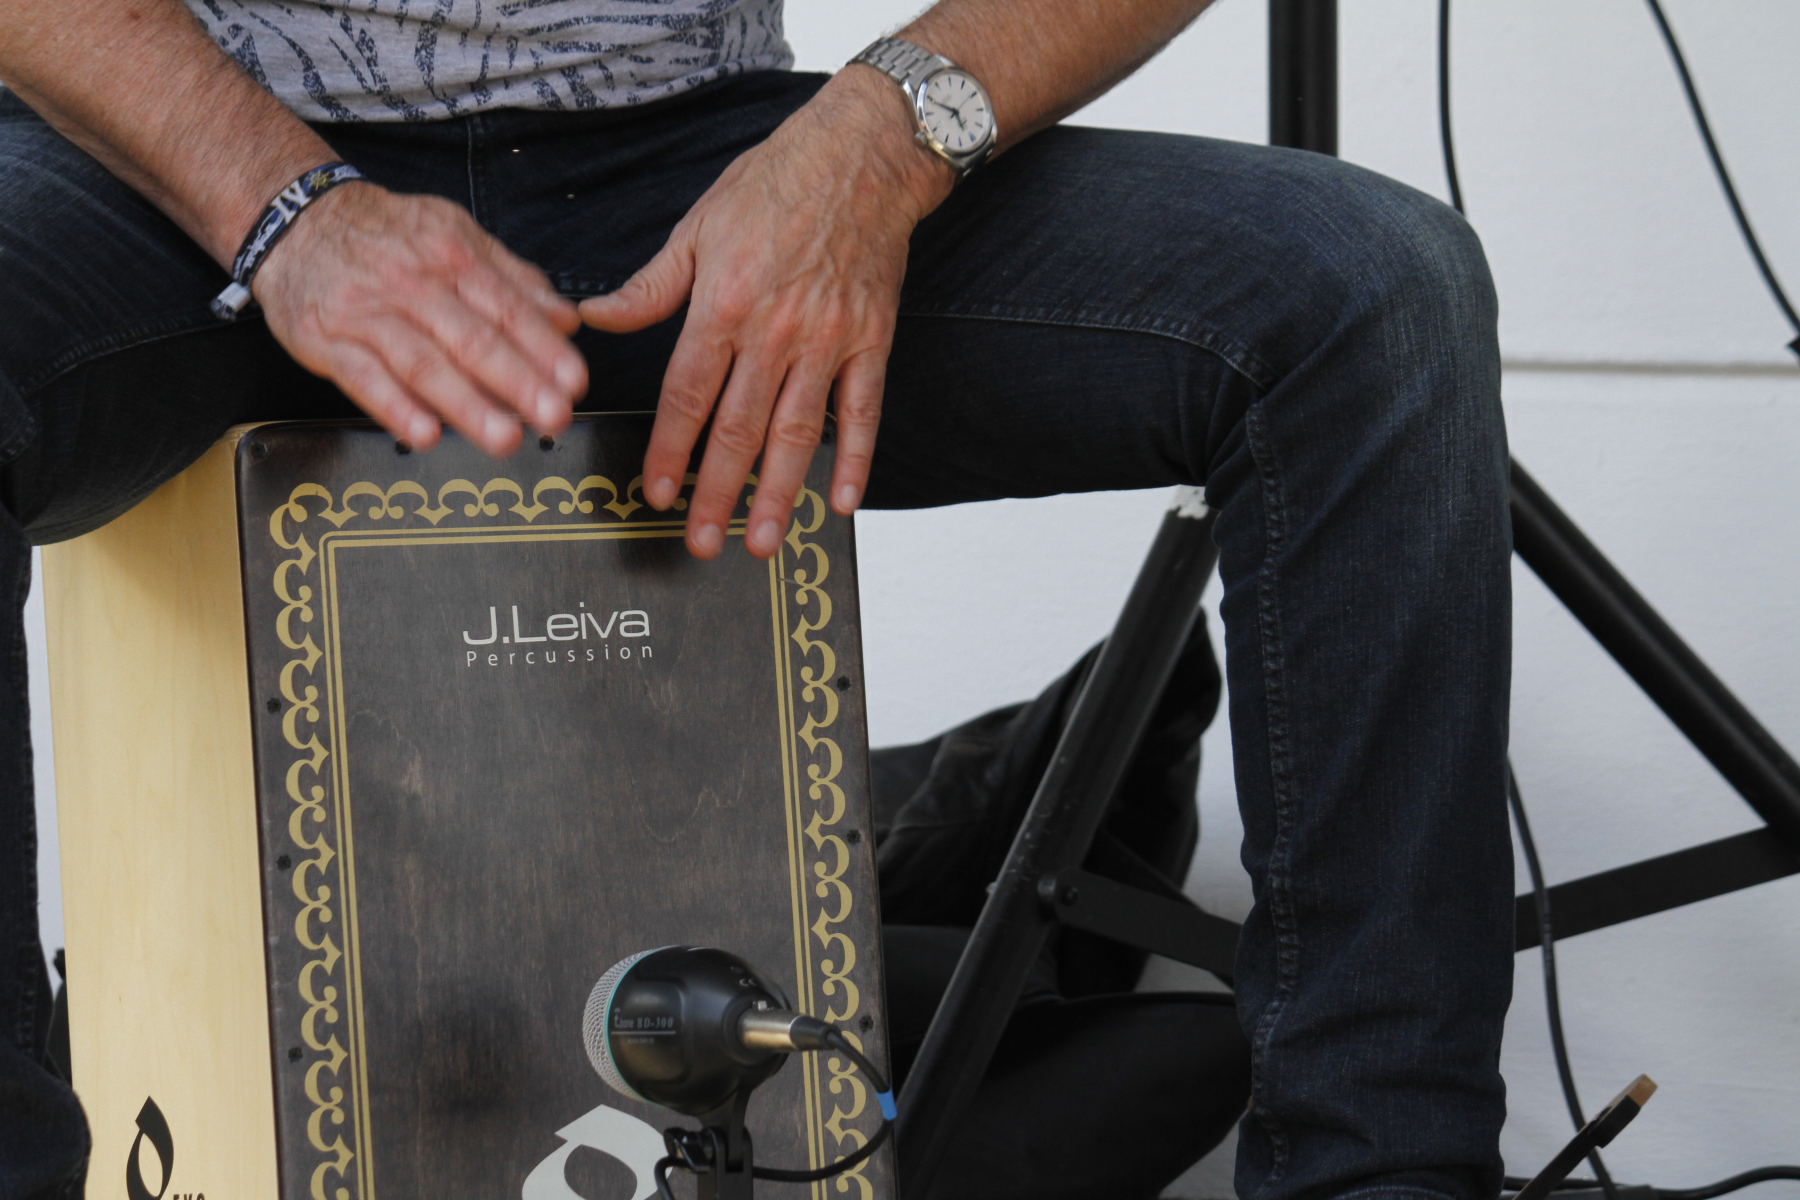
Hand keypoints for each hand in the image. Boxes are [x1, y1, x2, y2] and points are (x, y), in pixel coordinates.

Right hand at [254, 183, 587, 455]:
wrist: (295, 219)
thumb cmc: (387, 237)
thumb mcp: (456, 237)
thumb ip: (514, 281)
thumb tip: (566, 319)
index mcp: (452, 257)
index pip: (508, 308)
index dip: (544, 348)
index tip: (574, 382)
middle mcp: (413, 284)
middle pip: (472, 339)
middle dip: (519, 382)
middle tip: (554, 416)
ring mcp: (367, 314)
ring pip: (423, 362)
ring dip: (467, 405)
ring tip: (504, 437)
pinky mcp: (326, 340)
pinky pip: (363, 378)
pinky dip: (394, 408)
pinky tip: (424, 434)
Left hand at [580, 68, 953, 559]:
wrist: (861, 156)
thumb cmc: (776, 184)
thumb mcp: (697, 227)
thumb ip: (648, 287)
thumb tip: (593, 318)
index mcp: (724, 305)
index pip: (688, 396)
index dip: (670, 451)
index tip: (658, 494)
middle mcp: (776, 332)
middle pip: (738, 429)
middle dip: (718, 492)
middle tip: (702, 544)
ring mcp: (828, 342)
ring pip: (798, 434)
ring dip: (780, 494)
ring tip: (763, 542)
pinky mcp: (872, 342)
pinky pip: (863, 412)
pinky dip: (856, 460)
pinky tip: (842, 502)